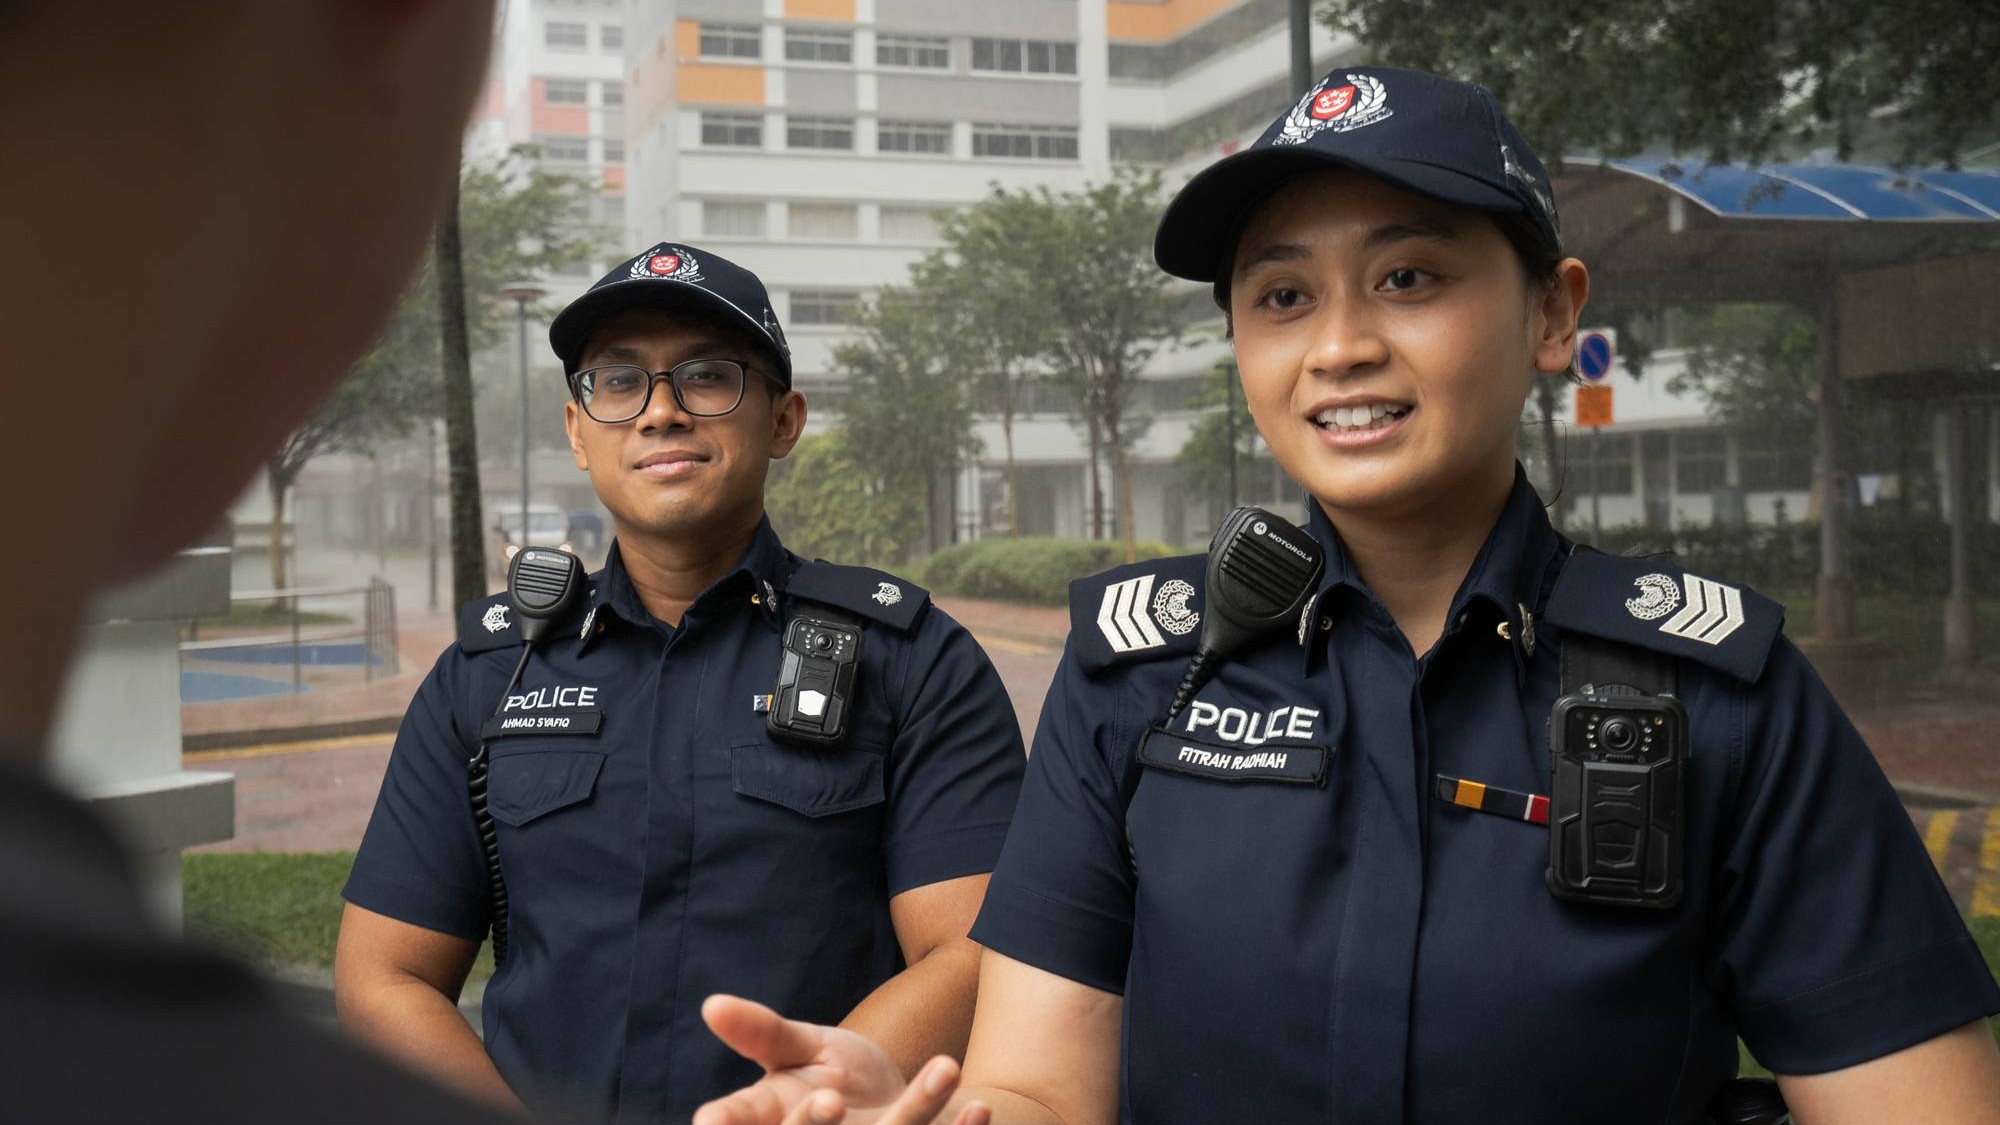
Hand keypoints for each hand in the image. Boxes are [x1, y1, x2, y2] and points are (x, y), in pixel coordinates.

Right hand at [692, 995, 989, 1124]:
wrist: (895, 1101)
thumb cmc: (835, 1075)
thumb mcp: (803, 1050)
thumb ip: (763, 1033)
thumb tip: (712, 1005)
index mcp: (773, 1119)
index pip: (735, 1122)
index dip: (728, 1124)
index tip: (715, 1121)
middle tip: (831, 1101)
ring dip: (916, 1109)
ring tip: (947, 1065)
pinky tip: (981, 1105)